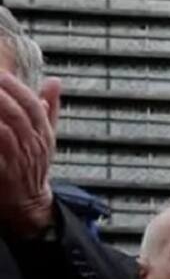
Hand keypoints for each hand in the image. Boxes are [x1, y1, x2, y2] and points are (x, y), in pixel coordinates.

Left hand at [0, 74, 60, 236]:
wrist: (30, 204)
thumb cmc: (35, 166)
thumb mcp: (48, 136)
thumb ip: (50, 108)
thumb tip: (54, 80)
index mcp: (44, 133)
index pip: (34, 106)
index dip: (18, 88)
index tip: (2, 75)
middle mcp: (34, 145)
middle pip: (19, 116)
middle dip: (2, 97)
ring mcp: (19, 161)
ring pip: (6, 133)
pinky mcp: (5, 175)